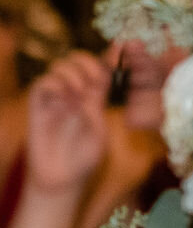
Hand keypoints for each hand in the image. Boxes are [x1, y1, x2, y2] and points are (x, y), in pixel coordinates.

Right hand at [24, 51, 112, 195]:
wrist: (62, 178)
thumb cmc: (85, 157)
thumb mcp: (99, 128)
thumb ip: (98, 103)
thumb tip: (104, 76)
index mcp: (93, 97)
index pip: (99, 68)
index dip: (108, 57)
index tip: (120, 48)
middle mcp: (73, 94)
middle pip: (76, 60)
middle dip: (87, 62)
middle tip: (95, 78)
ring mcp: (55, 99)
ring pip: (58, 67)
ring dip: (72, 73)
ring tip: (79, 92)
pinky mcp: (37, 108)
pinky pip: (41, 84)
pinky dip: (54, 83)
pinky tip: (64, 97)